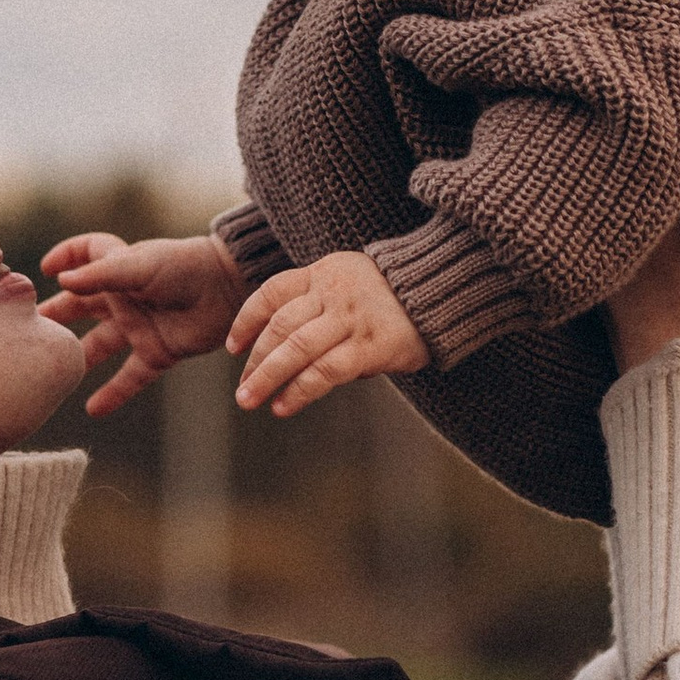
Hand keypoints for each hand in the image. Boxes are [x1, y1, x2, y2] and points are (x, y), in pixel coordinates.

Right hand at [45, 230, 246, 414]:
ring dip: (78, 358)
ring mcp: (139, 327)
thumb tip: (62, 281)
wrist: (230, 290)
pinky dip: (113, 393)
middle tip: (27, 330)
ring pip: (100, 346)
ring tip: (50, 374)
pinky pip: (130, 377)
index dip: (66, 257)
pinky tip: (92, 409)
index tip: (45, 270)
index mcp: (119, 268)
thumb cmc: (184, 267)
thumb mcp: (139, 265)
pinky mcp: (157, 352)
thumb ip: (100, 275)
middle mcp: (125, 298)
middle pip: (82, 306)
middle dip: (57, 316)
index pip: (85, 255)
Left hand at [227, 249, 430, 416]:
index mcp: (323, 273)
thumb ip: (318, 309)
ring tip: (249, 401)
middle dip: (255, 361)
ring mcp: (351, 317)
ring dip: (267, 377)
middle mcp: (333, 292)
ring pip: (296, 348)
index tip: (233, 346)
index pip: (271, 293)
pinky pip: (326, 369)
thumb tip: (284, 352)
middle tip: (242, 390)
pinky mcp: (371, 344)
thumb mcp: (349, 284)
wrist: (445, 289)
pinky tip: (284, 406)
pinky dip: (300, 390)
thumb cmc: (393, 296)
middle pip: (280, 326)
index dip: (247, 320)